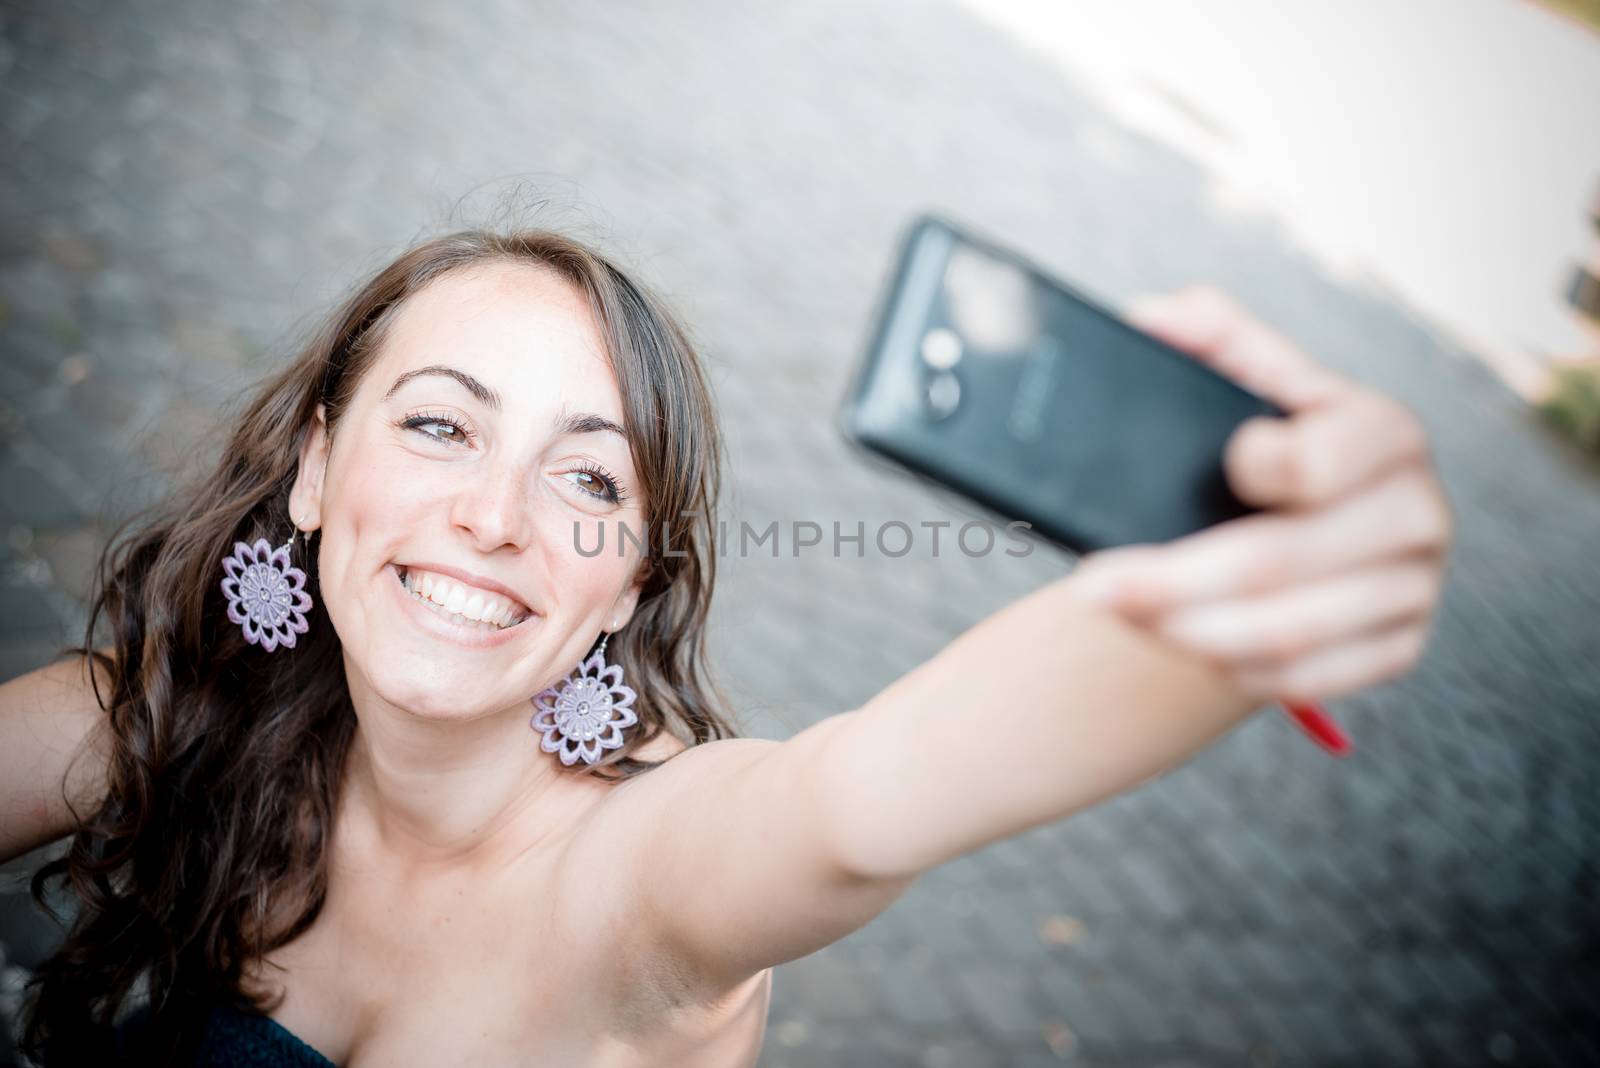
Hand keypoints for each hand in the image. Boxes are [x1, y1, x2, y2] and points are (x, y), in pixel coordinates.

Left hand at [1070, 286, 1453, 705]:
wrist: (1292, 520)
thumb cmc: (1254, 439)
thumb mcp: (1233, 380)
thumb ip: (1203, 334)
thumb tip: (1155, 319)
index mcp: (1383, 430)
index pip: (1321, 461)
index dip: (1256, 467)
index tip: (1215, 466)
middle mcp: (1417, 510)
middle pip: (1282, 564)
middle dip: (1172, 582)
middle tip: (1094, 587)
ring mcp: (1414, 588)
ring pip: (1287, 635)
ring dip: (1185, 632)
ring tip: (1120, 613)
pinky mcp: (1397, 649)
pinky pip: (1302, 680)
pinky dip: (1230, 669)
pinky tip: (1179, 643)